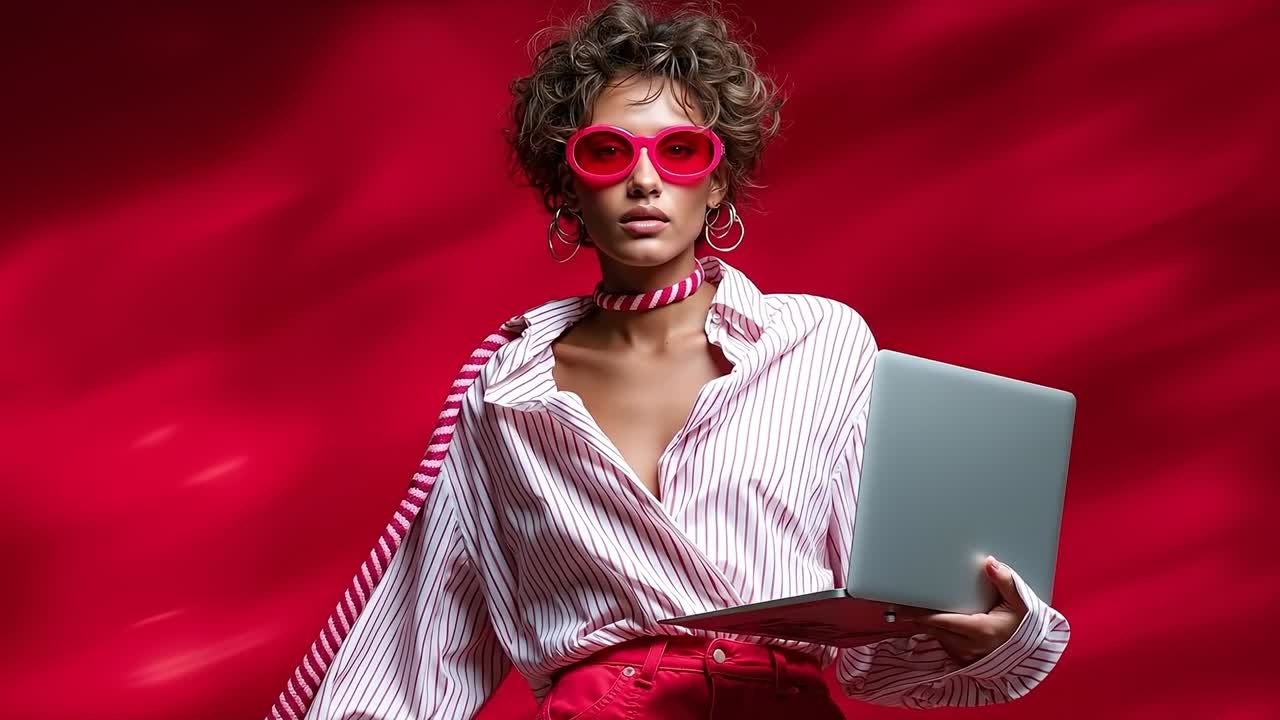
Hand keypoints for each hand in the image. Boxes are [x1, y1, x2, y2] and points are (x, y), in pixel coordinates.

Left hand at [909, 556, 1026, 665]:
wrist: (1033, 651)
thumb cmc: (1024, 625)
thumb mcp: (1021, 602)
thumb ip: (1005, 581)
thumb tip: (990, 563)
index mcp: (981, 630)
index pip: (942, 621)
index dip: (920, 615)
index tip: (902, 608)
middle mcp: (971, 646)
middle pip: (933, 629)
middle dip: (915, 618)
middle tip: (896, 605)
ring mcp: (967, 655)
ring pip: (936, 637)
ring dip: (924, 625)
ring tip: (908, 611)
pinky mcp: (964, 659)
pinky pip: (943, 643)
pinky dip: (935, 632)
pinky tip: (928, 620)